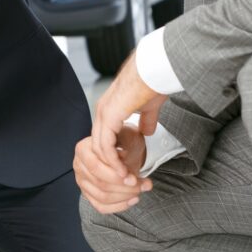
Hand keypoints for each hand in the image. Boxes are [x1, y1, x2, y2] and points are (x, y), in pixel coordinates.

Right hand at [75, 125, 151, 213]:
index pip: (95, 167)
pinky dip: (119, 206)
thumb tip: (132, 179)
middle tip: (142, 186)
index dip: (116, 175)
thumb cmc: (122, 143)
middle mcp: (78, 165)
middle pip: (99, 183)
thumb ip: (126, 158)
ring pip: (102, 196)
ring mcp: (81, 181)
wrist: (120, 148)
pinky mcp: (87, 193)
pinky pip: (101, 206)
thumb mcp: (124, 141)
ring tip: (140, 191)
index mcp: (82, 149)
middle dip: (124, 188)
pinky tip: (133, 200)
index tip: (134, 178)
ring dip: (124, 197)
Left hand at [91, 51, 167, 181]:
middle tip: (125, 182)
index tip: (127, 171)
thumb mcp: (149, 107)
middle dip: (110, 167)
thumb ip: (146, 120)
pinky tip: (123, 171)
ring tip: (126, 181)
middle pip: (97, 147)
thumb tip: (146, 131)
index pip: (103, 139)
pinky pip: (105, 145)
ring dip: (112, 168)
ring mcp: (103, 113)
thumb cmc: (152, 83)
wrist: (154, 69)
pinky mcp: (109, 116)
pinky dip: (113, 161)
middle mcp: (102, 112)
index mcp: (108, 110)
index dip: (113, 157)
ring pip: (99, 149)